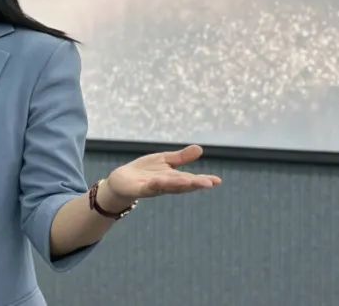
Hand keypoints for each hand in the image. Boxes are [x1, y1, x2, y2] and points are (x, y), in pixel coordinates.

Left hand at [104, 144, 221, 203]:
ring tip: (190, 182)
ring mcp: (153, 188)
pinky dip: (155, 184)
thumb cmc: (145, 172)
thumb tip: (200, 149)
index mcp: (173, 178)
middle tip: (209, 184)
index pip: (191, 179)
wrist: (121, 181)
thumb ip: (181, 157)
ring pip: (167, 186)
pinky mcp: (139, 189)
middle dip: (195, 184)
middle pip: (182, 185)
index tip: (217, 181)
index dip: (204, 180)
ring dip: (179, 185)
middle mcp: (166, 185)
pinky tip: (161, 179)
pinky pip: (148, 186)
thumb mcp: (164, 160)